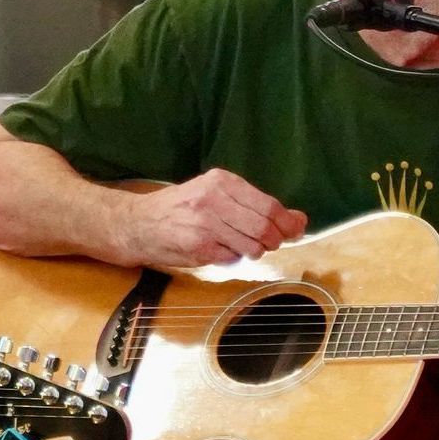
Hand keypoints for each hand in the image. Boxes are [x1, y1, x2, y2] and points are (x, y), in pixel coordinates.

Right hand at [123, 169, 306, 266]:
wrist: (139, 223)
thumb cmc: (181, 208)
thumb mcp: (215, 194)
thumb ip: (254, 205)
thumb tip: (299, 220)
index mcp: (222, 181)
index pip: (268, 205)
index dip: (287, 222)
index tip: (296, 230)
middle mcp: (214, 199)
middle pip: (263, 227)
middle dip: (273, 240)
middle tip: (269, 243)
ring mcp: (206, 224)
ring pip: (251, 246)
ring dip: (252, 251)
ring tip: (237, 245)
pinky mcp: (198, 247)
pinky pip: (232, 258)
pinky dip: (231, 258)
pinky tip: (218, 250)